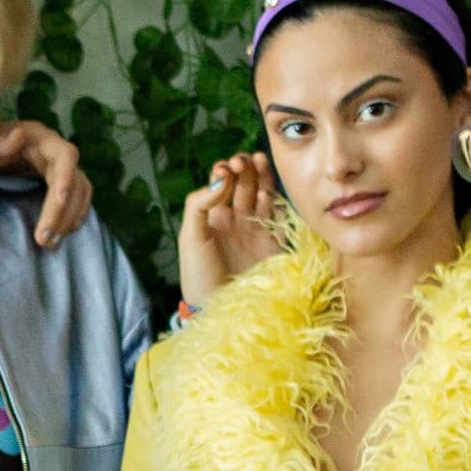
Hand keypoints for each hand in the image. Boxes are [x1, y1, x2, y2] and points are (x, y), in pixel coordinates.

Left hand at [0, 117, 91, 248]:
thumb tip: (18, 135)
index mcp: (39, 138)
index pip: (65, 155)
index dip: (67, 177)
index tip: (60, 200)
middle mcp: (55, 151)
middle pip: (73, 181)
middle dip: (62, 211)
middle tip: (44, 240)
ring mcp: (59, 167)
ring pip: (78, 192)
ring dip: (69, 218)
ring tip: (52, 243)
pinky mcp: (58, 181)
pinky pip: (77, 197)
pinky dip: (74, 214)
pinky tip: (64, 233)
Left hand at [177, 153, 281, 305]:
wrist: (222, 310)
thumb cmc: (199, 275)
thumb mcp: (190, 237)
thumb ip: (200, 204)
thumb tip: (222, 179)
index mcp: (215, 218)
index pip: (223, 184)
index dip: (226, 171)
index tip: (227, 169)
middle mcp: (237, 221)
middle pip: (245, 185)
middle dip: (246, 168)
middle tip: (247, 160)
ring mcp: (256, 231)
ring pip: (263, 195)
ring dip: (262, 178)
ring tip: (259, 162)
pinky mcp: (274, 244)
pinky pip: (279, 216)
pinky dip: (277, 201)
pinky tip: (269, 190)